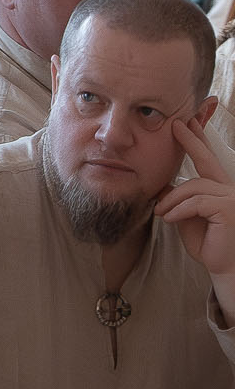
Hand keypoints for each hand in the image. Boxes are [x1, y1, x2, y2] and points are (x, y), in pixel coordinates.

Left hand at [157, 119, 234, 311]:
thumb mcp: (185, 216)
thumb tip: (163, 183)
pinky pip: (195, 202)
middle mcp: (228, 188)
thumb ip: (178, 198)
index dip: (197, 141)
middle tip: (177, 124)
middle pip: (206, 161)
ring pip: (192, 187)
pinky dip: (178, 211)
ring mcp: (231, 197)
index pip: (207, 161)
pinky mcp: (228, 208)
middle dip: (191, 141)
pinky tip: (171, 219)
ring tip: (161, 213)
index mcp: (219, 188)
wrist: (223, 266)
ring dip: (171, 200)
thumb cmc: (207, 243)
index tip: (187, 122)